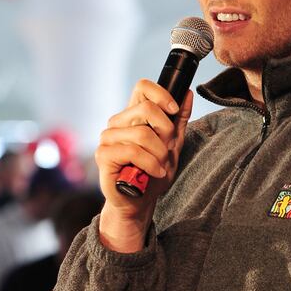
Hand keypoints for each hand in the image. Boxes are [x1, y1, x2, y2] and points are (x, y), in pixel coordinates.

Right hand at [95, 81, 193, 251]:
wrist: (140, 202)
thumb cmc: (153, 174)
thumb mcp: (173, 146)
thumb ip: (178, 121)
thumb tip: (187, 93)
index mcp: (133, 115)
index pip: (143, 87)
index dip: (161, 94)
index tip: (173, 110)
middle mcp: (117, 122)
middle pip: (147, 109)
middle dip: (166, 132)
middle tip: (168, 150)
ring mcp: (108, 137)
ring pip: (142, 133)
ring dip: (159, 153)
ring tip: (160, 167)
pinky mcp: (104, 154)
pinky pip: (132, 151)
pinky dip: (150, 163)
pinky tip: (153, 172)